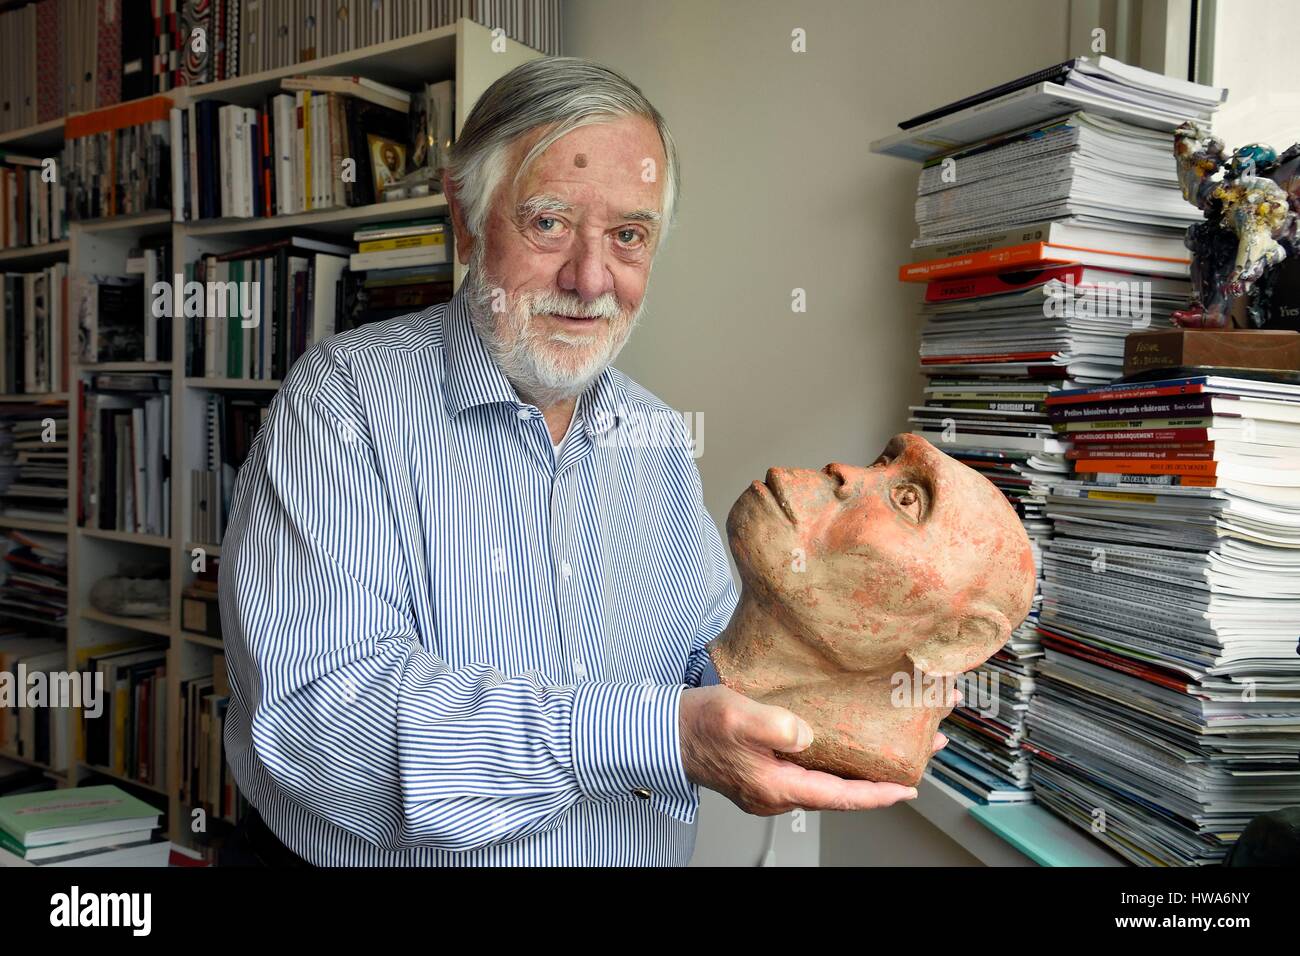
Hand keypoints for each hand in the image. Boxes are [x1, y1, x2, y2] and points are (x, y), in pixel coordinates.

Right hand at [680, 685, 934, 815]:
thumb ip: (776, 726)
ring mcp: (771, 786)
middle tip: (914, 754)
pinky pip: (809, 773)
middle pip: (840, 791)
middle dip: (879, 776)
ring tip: (888, 746)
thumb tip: (808, 735)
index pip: (840, 797)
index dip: (878, 794)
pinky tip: (846, 744)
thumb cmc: (698, 724)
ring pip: (826, 782)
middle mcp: (777, 794)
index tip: (908, 787)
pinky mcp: (765, 773)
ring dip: (859, 768)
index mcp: (776, 786)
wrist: (663, 732)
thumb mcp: (739, 716)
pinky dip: (835, 762)